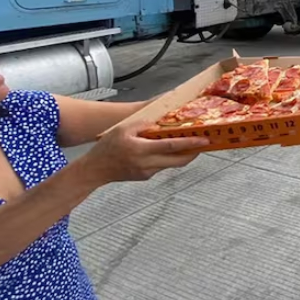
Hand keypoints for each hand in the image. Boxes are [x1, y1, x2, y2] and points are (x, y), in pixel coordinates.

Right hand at [77, 120, 209, 184]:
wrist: (95, 169)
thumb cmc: (107, 147)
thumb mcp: (123, 129)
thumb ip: (143, 124)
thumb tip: (160, 123)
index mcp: (141, 150)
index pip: (172, 147)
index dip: (190, 144)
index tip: (204, 140)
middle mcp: (147, 164)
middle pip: (178, 160)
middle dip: (193, 153)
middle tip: (204, 143)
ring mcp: (147, 172)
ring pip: (171, 164)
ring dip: (182, 155)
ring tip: (189, 143)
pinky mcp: (146, 176)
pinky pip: (162, 166)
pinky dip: (168, 158)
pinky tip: (167, 150)